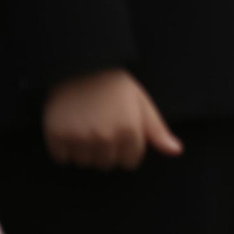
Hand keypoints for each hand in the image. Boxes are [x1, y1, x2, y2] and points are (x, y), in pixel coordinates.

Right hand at [43, 69, 181, 170]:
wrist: (82, 68)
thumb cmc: (117, 87)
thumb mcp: (143, 104)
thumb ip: (158, 132)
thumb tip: (177, 152)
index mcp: (129, 131)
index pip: (129, 163)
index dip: (126, 151)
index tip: (121, 137)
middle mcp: (104, 137)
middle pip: (106, 165)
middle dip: (106, 153)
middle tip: (102, 130)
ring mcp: (79, 138)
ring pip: (84, 163)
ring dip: (85, 152)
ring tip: (87, 129)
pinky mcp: (56, 136)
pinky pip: (62, 159)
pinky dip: (65, 150)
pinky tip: (71, 130)